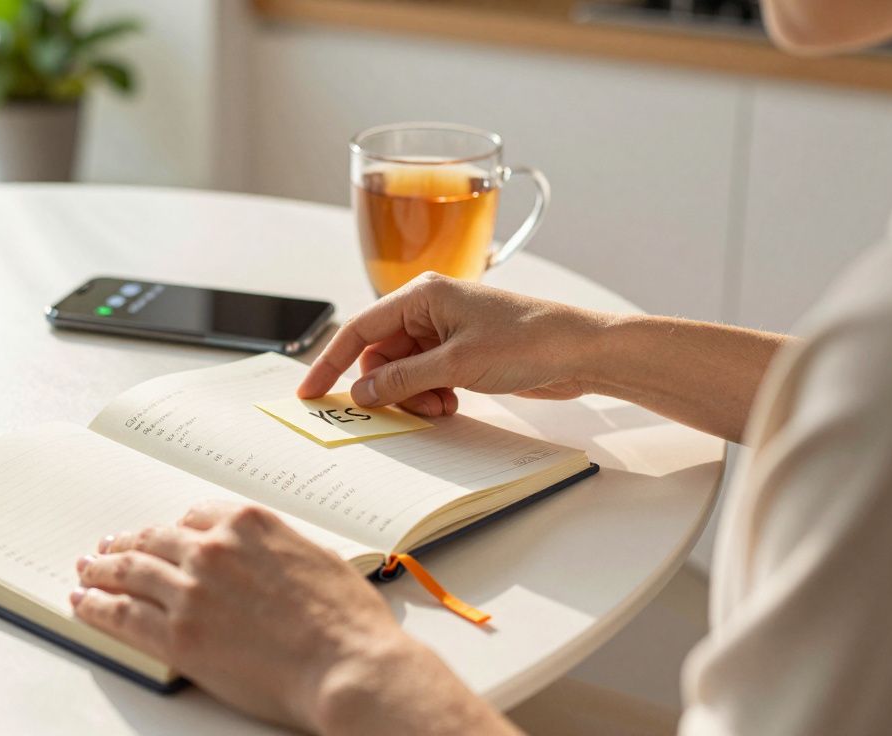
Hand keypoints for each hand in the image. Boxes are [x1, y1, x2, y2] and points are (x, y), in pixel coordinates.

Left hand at [71, 503, 417, 730]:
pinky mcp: (178, 635)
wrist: (346, 664)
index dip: (171, 528)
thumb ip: (279, 549)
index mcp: (248, 523)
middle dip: (126, 544)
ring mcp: (191, 590)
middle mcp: (213, 548)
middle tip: (108, 549)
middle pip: (153, 539)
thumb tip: (268, 558)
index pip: (193, 516)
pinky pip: (123, 614)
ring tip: (87, 573)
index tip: (159, 535)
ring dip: (101, 571)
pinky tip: (85, 604)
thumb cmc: (346, 620)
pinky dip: (97, 607)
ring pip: (130, 572)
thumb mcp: (317, 557)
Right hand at [298, 272, 608, 415]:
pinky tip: (453, 404)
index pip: (359, 329)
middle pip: (379, 355)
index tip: (311, 392)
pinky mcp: (460, 352)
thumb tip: (360, 394)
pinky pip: (424, 378)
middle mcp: (428, 309)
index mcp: (421, 295)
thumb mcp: (456, 364)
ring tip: (441, 407)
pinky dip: (430, 396)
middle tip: (406, 410)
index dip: (330, 362)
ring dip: (412, 396)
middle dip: (387, 387)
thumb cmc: (527, 340)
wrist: (580, 351)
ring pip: (402, 371)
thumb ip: (402, 379)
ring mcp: (444, 331)